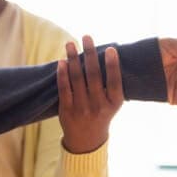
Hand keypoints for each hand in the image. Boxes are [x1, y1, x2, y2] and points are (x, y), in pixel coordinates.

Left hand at [57, 35, 123, 153]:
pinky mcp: (67, 110)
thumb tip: (105, 54)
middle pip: (93, 76)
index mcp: (114, 103)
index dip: (113, 65)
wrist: (86, 140)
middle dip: (90, 54)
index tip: (110, 48)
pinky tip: (61, 61)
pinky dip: (62, 74)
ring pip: (77, 79)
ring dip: (73, 59)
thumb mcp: (112, 103)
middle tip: (86, 37)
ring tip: (70, 44)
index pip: (114, 82)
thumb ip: (110, 84)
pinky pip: (64, 88)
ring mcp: (82, 108)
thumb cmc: (101, 113)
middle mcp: (98, 106)